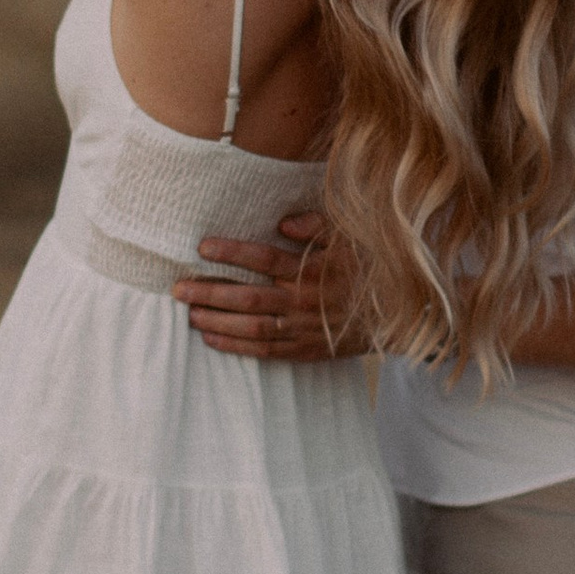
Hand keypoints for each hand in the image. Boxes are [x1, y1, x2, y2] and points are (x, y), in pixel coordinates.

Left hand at [174, 214, 370, 359]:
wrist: (396, 318)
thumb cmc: (369, 269)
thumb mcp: (351, 237)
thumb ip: (317, 226)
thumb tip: (282, 222)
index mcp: (313, 269)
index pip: (265, 258)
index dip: (232, 253)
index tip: (202, 247)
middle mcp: (304, 301)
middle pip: (248, 297)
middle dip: (210, 292)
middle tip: (177, 288)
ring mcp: (303, 328)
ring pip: (252, 328)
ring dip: (217, 320)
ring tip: (188, 312)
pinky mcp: (305, 350)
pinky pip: (265, 351)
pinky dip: (236, 346)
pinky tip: (211, 338)